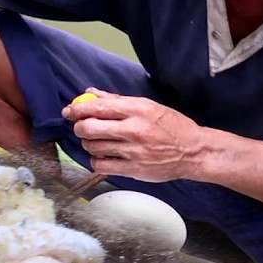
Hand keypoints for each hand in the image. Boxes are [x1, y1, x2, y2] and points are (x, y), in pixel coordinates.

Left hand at [63, 89, 204, 182]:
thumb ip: (117, 100)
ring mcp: (133, 151)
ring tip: (96, 142)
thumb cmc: (172, 127)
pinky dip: (95, 161)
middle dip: (79, 128)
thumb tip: (91, 92)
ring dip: (88, 144)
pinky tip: (102, 156)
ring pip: (93, 147)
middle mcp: (133, 129)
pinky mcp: (133, 169)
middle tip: (81, 128)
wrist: (194, 151)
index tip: (69, 111)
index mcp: (137, 109)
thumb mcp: (148, 106)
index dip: (77, 109)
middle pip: (89, 128)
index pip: (97, 107)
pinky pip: (101, 165)